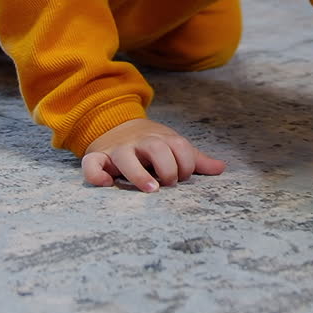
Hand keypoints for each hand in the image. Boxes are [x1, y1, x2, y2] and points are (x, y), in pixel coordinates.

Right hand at [81, 117, 225, 192]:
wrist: (112, 123)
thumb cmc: (148, 143)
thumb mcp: (170, 145)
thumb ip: (194, 158)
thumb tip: (220, 168)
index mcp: (159, 138)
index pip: (179, 146)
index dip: (187, 163)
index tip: (184, 176)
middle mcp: (139, 142)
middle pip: (156, 148)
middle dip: (168, 168)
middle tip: (169, 183)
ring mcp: (117, 149)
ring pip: (126, 157)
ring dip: (140, 174)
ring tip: (152, 189)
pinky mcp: (97, 157)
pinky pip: (91, 164)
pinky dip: (96, 174)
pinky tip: (107, 184)